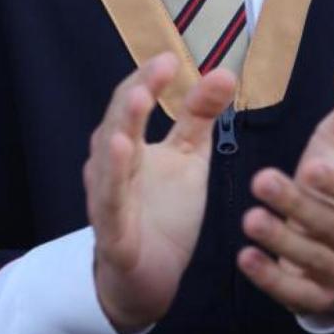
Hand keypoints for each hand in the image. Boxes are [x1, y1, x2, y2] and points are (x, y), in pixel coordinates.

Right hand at [84, 52, 235, 332]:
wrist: (151, 277)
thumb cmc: (165, 211)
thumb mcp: (189, 157)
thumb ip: (201, 116)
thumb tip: (224, 72)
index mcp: (129, 142)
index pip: (133, 99)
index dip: (150, 77)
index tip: (171, 57)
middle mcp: (112, 163)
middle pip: (120, 119)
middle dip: (138, 91)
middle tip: (159, 68)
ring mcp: (109, 195)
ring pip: (110, 156)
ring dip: (124, 125)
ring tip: (140, 97)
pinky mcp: (113, 231)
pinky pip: (111, 200)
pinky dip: (115, 176)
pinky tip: (122, 149)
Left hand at [238, 60, 333, 317]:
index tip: (312, 166)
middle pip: (329, 226)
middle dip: (297, 205)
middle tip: (262, 179)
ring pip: (311, 259)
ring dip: (280, 240)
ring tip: (250, 218)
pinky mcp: (315, 295)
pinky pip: (295, 293)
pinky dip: (271, 278)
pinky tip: (246, 258)